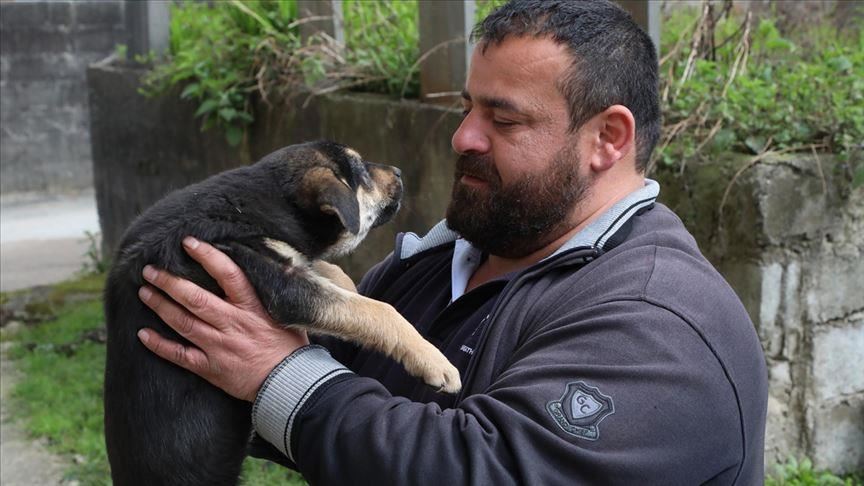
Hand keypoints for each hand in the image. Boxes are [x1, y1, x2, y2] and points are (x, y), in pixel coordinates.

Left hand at [136, 237, 308, 401]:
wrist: (290, 383)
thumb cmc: (290, 347)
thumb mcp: (286, 314)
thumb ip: (270, 293)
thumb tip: (274, 266)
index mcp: (252, 308)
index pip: (228, 274)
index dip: (207, 256)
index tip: (189, 243)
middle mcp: (232, 324)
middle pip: (194, 298)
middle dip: (169, 282)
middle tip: (150, 270)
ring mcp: (219, 347)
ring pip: (182, 322)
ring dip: (160, 306)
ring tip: (145, 292)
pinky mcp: (211, 368)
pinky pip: (179, 355)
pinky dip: (159, 345)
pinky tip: (143, 334)